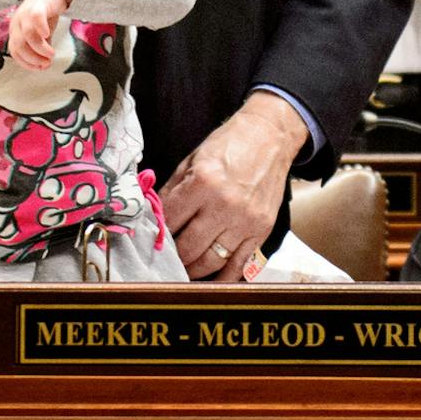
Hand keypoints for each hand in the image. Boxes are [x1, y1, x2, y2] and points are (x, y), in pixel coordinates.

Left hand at [7, 0, 67, 70]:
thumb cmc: (45, 14)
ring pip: (28, 35)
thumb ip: (41, 48)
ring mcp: (25, 13)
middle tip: (47, 63)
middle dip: (33, 58)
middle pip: (19, 45)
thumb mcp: (41, 35)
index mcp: (15, 31)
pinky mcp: (37, 6)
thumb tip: (45, 65)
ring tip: (52, 53)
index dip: (27, 63)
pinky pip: (36, 18)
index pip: (15, 52)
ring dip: (40, 48)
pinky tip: (48, 35)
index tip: (40, 68)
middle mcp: (17, 23)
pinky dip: (41, 28)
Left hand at [160, 94, 302, 278]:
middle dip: (172, 255)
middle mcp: (224, 205)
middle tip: (163, 258)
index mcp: (203, 183)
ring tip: (181, 269)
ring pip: (210, 261)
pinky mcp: (261, 231)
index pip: (170, 221)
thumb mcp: (191, 160)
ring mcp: (245, 221)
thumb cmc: (228, 145)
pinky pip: (238, 265)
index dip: (157, 232)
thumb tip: (154, 217)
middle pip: (188, 248)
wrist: (269, 138)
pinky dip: (221, 278)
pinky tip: (208, 281)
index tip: (151, 238)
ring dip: (191, 269)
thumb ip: (172, 190)